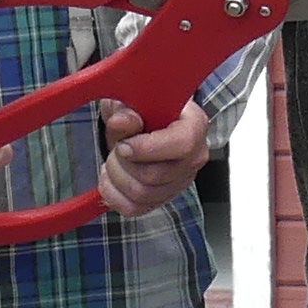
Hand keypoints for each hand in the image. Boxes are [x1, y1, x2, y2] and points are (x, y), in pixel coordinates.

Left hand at [98, 98, 212, 218]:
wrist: (143, 123)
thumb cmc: (142, 108)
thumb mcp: (130, 99)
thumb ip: (126, 108)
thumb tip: (122, 120)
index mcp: (195, 125)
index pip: (182, 144)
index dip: (148, 149)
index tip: (124, 145)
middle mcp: (194, 157)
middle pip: (155, 175)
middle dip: (123, 162)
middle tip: (117, 147)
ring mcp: (180, 182)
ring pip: (142, 194)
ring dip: (116, 176)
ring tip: (114, 159)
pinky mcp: (163, 199)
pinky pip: (133, 209)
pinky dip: (113, 195)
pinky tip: (112, 176)